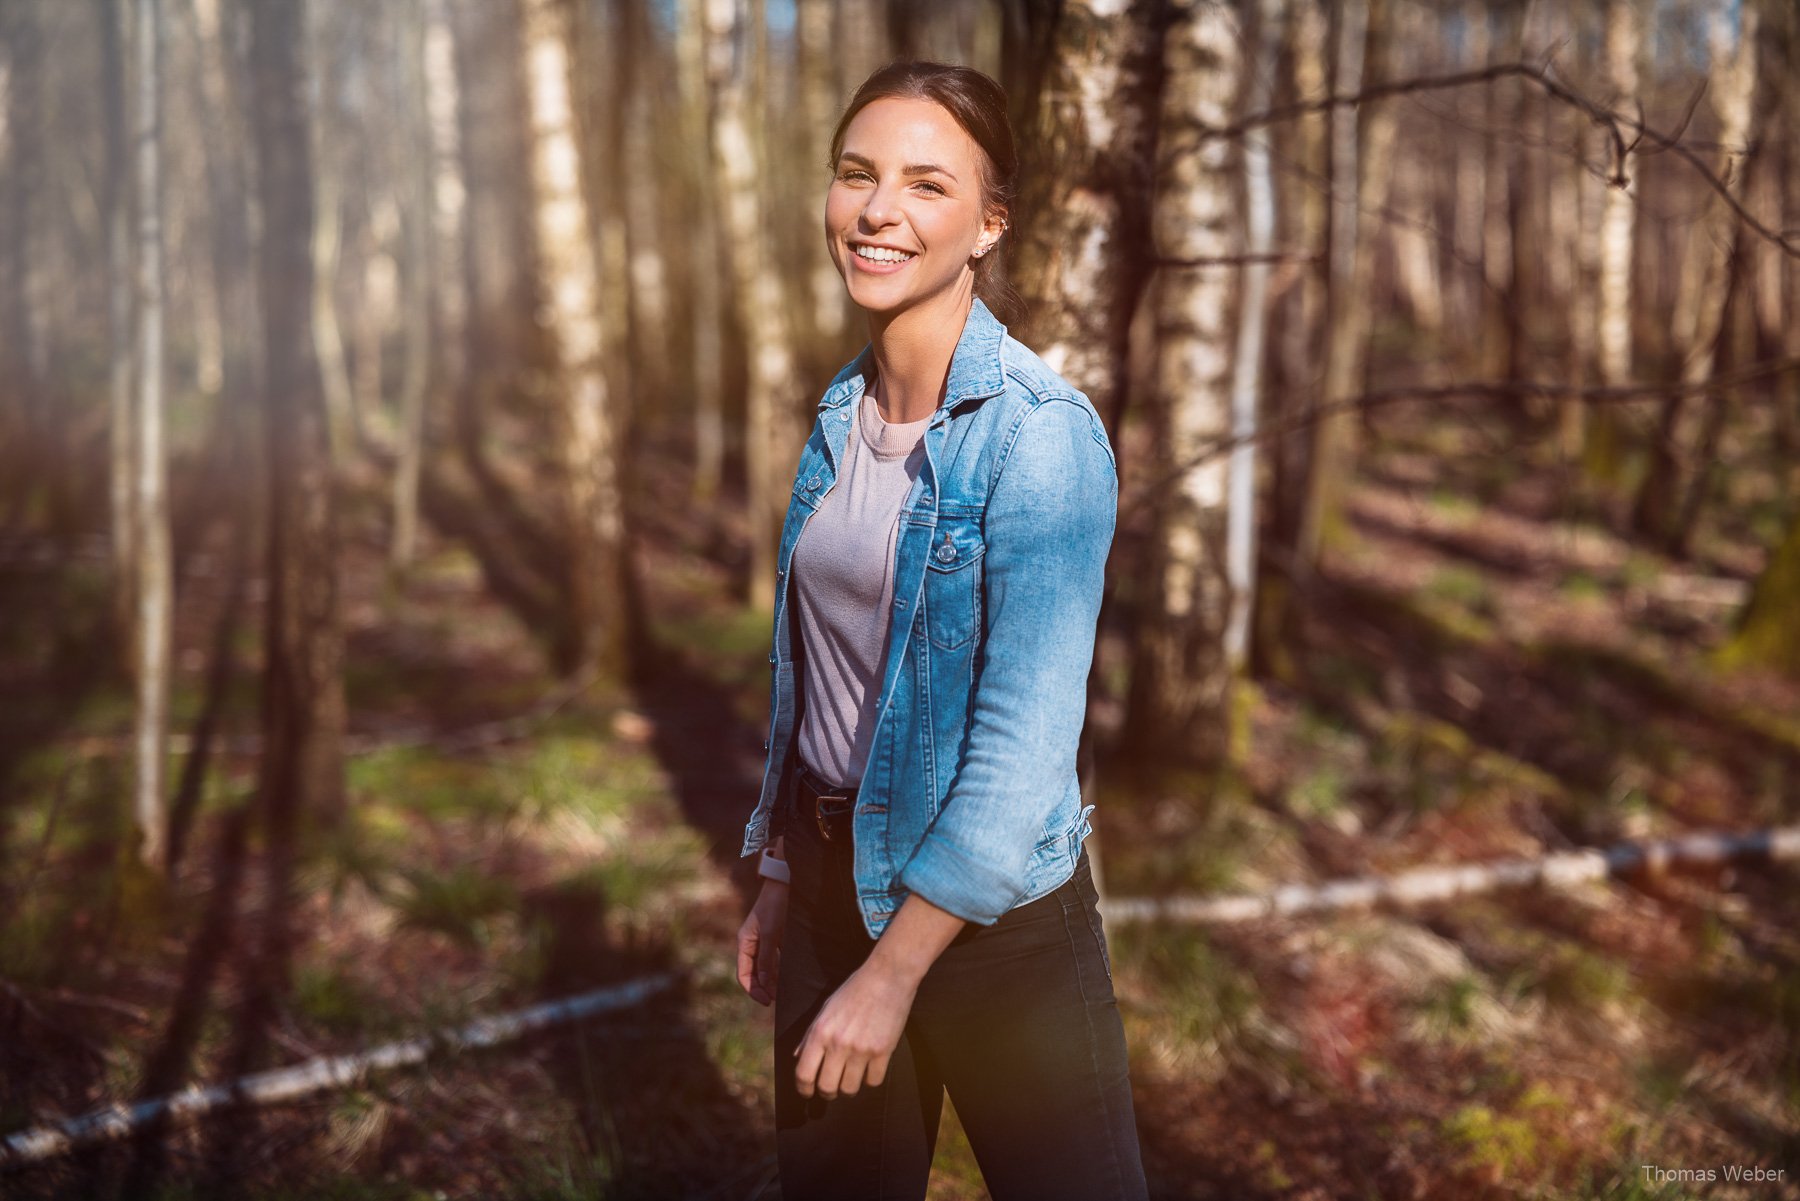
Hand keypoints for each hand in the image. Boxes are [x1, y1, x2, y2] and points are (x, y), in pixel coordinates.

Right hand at [736, 879, 787, 1006]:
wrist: (787, 882)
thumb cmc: (776, 905)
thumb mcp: (771, 933)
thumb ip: (767, 958)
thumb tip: (763, 982)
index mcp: (745, 942)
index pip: (744, 974)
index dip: (753, 990)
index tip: (767, 1001)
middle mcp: (753, 943)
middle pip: (755, 973)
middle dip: (764, 988)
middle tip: (779, 1001)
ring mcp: (765, 941)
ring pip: (766, 968)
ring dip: (773, 981)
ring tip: (785, 992)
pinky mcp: (777, 937)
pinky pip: (776, 959)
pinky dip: (781, 970)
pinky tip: (790, 977)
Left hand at [793, 961, 917, 1098]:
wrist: (888, 976)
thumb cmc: (854, 990)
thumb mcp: (826, 1008)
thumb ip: (810, 1034)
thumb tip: (798, 1057)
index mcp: (821, 1032)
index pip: (804, 1073)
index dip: (803, 1089)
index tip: (807, 1092)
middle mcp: (839, 1043)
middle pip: (827, 1087)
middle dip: (827, 1092)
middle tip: (832, 1088)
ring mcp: (862, 1049)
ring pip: (850, 1089)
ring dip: (849, 1087)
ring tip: (852, 1076)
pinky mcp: (883, 1051)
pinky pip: (874, 1081)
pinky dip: (871, 1079)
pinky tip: (870, 1067)